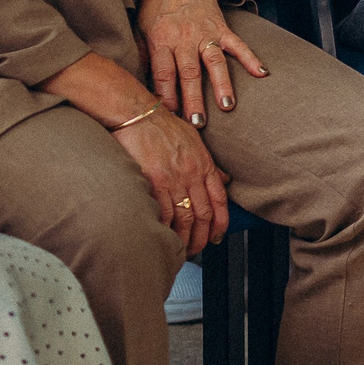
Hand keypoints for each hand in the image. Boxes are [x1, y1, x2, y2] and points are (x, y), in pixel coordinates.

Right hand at [111, 107, 229, 254]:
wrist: (138, 114)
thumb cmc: (163, 126)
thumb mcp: (195, 140)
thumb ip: (210, 163)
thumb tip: (225, 180)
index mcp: (204, 164)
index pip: (219, 200)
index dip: (221, 222)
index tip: (217, 236)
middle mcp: (192, 173)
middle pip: (203, 213)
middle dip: (202, 237)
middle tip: (197, 250)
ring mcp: (173, 178)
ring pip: (185, 217)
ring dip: (184, 238)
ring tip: (180, 249)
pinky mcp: (153, 181)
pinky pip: (163, 212)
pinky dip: (165, 228)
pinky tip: (163, 237)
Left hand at [139, 0, 266, 124]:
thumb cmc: (159, 5)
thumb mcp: (141, 28)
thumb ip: (143, 54)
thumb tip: (140, 83)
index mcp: (162, 40)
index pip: (163, 73)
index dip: (166, 96)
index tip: (170, 117)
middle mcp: (185, 38)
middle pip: (189, 73)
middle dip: (193, 99)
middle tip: (197, 122)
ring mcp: (206, 33)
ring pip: (214, 62)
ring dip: (221, 84)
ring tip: (227, 105)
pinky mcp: (222, 28)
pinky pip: (238, 45)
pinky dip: (250, 58)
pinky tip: (261, 73)